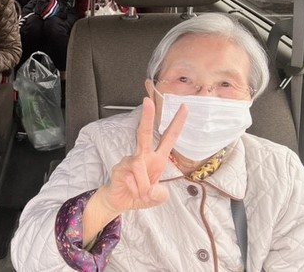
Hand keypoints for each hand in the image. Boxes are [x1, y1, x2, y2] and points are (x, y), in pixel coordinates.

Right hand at [100, 97, 187, 214]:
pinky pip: (131, 176)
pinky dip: (135, 188)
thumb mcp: (156, 198)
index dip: (177, 123)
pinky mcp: (119, 167)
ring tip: (142, 195)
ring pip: (140, 165)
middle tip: (147, 101)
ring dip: (144, 186)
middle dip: (147, 117)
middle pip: (145, 133)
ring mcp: (130, 160)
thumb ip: (159, 195)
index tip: (184, 107)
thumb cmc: (139, 194)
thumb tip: (153, 189)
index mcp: (157, 159)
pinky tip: (132, 191)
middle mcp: (144, 156)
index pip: (168, 138)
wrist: (120, 201)